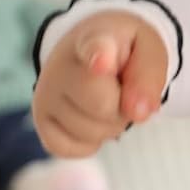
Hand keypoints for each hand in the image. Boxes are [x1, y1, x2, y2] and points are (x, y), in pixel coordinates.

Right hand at [30, 14, 167, 158]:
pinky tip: (90, 117)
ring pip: (93, 133)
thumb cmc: (124, 50)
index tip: (102, 62)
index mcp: (95, 38)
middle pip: (104, 107)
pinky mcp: (40, 123)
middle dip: (124, 106)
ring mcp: (44, 96)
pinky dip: (92, 142)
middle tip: (121, 87)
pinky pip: (75, 150)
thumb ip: (149, 76)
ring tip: (106, 98)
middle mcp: (60, 67)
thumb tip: (138, 114)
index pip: (95, 48)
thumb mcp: (149, 50)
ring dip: (112, 124)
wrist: (89, 49)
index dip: (100, 57)